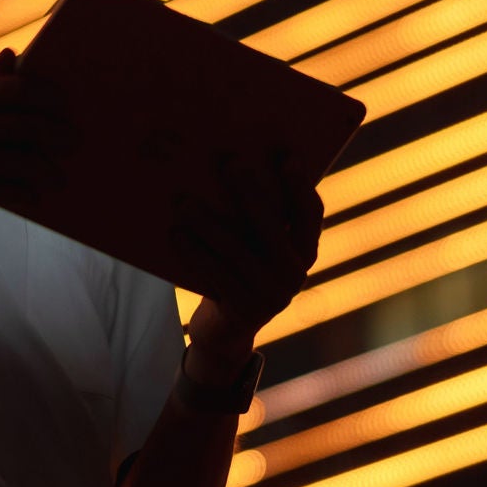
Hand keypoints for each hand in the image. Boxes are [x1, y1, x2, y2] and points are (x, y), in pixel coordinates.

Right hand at [0, 48, 72, 234]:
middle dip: (61, 135)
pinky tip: (34, 194)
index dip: (50, 98)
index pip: (18, 89)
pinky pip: (17, 191)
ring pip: (30, 161)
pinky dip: (31, 194)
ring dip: (51, 171)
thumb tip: (13, 57)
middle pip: (31, 125)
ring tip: (57, 177)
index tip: (64, 107)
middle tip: (73, 142)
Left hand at [173, 150, 324, 371]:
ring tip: (183, 202)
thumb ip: (255, 216)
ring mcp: (271, 296)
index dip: (300, 185)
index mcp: (304, 251)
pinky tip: (176, 234)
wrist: (225, 330)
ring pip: (236, 251)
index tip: (286, 155)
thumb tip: (231, 165)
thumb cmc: (238, 270)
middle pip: (272, 227)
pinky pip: (215, 275)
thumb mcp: (255, 246)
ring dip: (207, 223)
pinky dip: (193, 253)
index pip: (309, 214)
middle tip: (229, 162)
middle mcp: (295, 274)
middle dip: (250, 193)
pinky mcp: (243, 312)